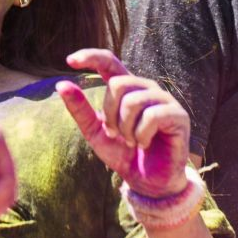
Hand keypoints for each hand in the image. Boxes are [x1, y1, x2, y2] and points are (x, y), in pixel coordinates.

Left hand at [56, 49, 189, 197]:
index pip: (109, 61)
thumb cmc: (123, 154)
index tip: (70, 60)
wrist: (147, 181)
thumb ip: (80, 110)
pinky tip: (145, 144)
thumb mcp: (95, 132)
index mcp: (126, 89)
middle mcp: (145, 88)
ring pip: (133, 101)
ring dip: (126, 129)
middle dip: (110, 114)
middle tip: (117, 134)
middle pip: (117, 84)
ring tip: (132, 141)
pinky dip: (141, 135)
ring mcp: (164, 99)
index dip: (91, 56)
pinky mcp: (178, 115)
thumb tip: (60, 86)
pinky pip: (152, 116)